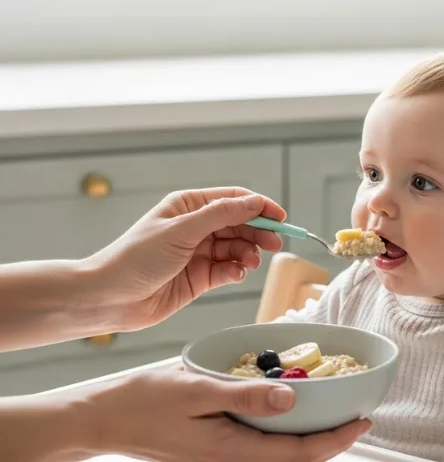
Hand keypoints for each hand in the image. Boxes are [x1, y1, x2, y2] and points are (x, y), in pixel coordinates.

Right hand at [66, 365, 372, 461]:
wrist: (106, 417)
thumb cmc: (146, 401)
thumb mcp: (197, 390)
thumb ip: (245, 396)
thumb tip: (292, 398)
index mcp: (232, 450)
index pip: (298, 453)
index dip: (336, 441)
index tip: (363, 421)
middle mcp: (231, 459)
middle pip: (294, 459)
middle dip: (331, 443)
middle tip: (357, 417)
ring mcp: (223, 456)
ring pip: (280, 455)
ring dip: (310, 439)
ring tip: (333, 415)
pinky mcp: (217, 447)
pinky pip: (261, 446)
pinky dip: (284, 433)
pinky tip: (289, 411)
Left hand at [84, 187, 285, 331]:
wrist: (109, 298)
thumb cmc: (135, 258)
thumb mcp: (181, 230)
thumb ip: (221, 215)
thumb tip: (254, 202)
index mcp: (188, 206)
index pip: (232, 200)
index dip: (259, 206)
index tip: (280, 217)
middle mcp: (195, 227)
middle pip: (239, 224)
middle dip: (258, 232)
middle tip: (274, 243)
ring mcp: (198, 253)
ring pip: (236, 248)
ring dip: (248, 254)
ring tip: (251, 262)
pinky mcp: (199, 278)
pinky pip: (228, 270)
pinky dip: (236, 271)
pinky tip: (235, 274)